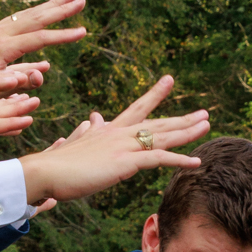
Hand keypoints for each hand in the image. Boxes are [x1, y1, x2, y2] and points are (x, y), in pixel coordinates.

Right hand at [23, 77, 208, 205]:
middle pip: (157, 122)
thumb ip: (86, 131)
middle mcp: (119, 133)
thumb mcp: (75, 143)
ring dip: (187, 132)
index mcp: (108, 130)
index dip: (154, 96)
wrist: (44, 171)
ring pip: (162, 136)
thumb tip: (92, 118)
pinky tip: (196, 161)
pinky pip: (158, 158)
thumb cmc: (57, 163)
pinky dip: (179, 159)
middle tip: (204, 113)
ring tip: (207, 125)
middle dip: (182, 118)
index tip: (169, 81)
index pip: (137, 109)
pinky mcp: (125, 162)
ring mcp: (123, 146)